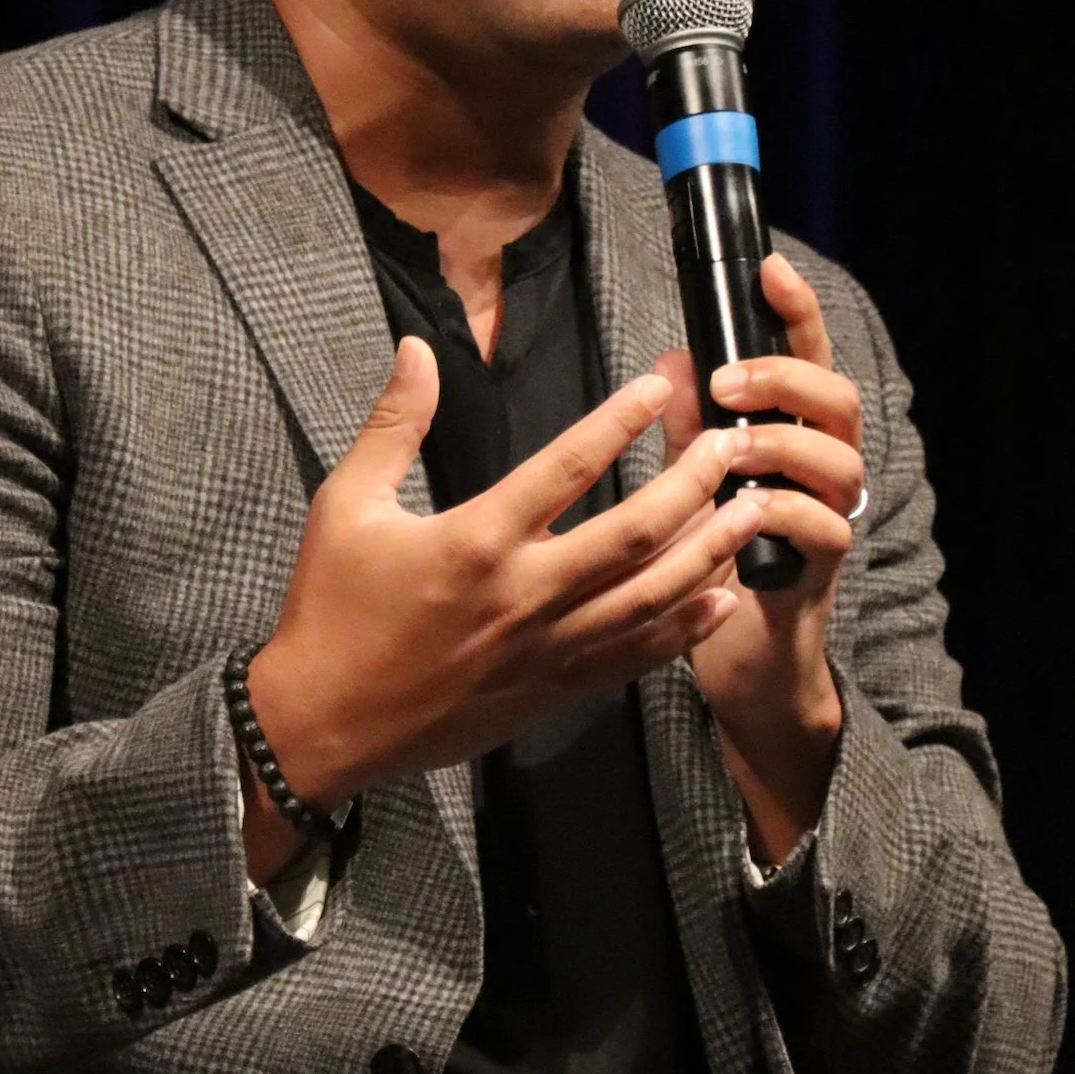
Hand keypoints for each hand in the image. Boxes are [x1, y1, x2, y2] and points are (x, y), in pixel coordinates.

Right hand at [241, 338, 765, 881]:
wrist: (321, 725)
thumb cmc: (330, 609)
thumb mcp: (345, 504)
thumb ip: (393, 424)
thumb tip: (417, 348)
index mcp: (476, 540)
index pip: (567, 467)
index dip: (620, 421)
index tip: (661, 387)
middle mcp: (525, 595)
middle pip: (636, 534)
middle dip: (696, 485)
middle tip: (736, 446)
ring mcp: (546, 650)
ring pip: (651, 598)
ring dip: (710, 551)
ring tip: (753, 509)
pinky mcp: (552, 692)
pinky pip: (635, 657)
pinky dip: (685, 628)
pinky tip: (722, 600)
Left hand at [654, 250, 862, 863]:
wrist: (736, 665)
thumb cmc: (709, 567)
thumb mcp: (689, 486)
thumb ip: (687, 429)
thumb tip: (669, 363)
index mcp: (791, 438)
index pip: (806, 360)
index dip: (795, 313)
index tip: (768, 269)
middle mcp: (823, 471)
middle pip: (838, 399)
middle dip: (786, 379)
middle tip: (727, 381)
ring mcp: (829, 520)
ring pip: (838, 461)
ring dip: (783, 442)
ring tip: (732, 445)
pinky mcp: (819, 574)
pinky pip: (823, 529)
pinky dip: (786, 512)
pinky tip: (748, 509)